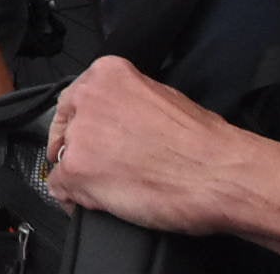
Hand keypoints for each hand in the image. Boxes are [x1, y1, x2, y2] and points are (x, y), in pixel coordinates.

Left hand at [41, 55, 249, 233]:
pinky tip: (97, 205)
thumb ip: (127, 102)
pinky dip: (75, 200)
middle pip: (65, 127)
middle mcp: (87, 99)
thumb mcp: (161, 97)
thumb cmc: (203, 141)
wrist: (219, 173)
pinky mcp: (78, 171)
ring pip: (62, 158)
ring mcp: (80, 135)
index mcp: (107, 75)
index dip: (81, 124)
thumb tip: (117, 119)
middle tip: (97, 167)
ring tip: (110, 188)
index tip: (84, 138)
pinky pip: (60, 188)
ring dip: (80, 175)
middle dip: (76, 147)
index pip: (75, 99)